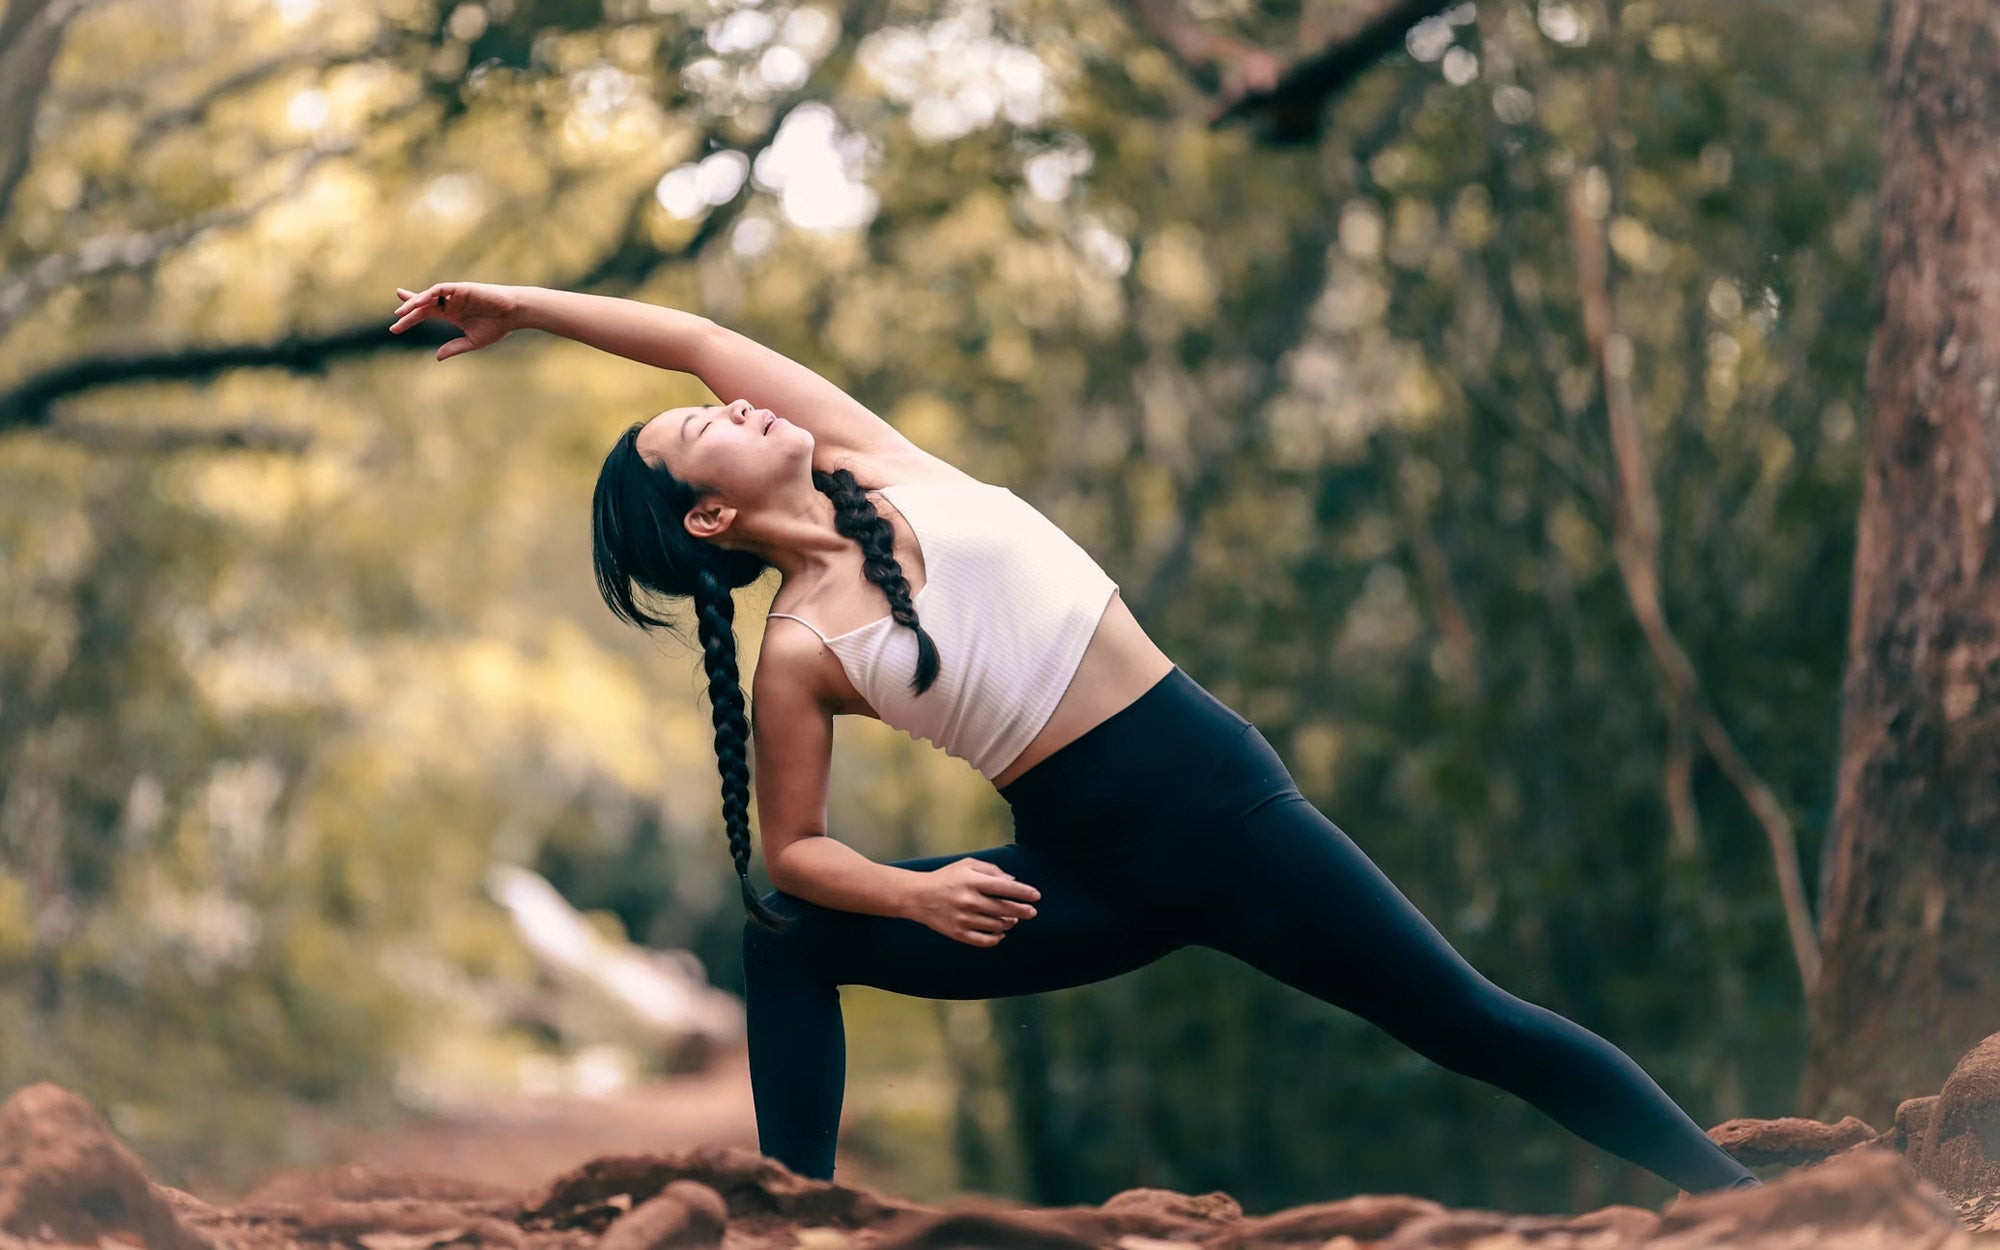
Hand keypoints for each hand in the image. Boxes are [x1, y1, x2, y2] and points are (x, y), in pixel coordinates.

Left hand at [388, 281, 524, 360]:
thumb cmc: (498, 326)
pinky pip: (440, 289)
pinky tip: (419, 302)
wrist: (514, 314)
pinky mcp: (461, 289)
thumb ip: (454, 347)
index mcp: (452, 313)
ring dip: (414, 303)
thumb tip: (437, 357)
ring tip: (402, 313)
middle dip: (408, 310)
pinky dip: (428, 294)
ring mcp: (454, 295)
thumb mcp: (472, 341)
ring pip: (428, 296)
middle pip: (423, 304)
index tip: (396, 324)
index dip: (410, 316)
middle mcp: (450, 302)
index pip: (425, 312)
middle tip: (395, 319)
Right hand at [903, 858, 1040, 946]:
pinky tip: (1001, 933)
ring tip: (1013, 919)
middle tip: (1032, 912)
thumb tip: (1013, 881)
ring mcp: (963, 918)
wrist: (917, 896)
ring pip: (996, 925)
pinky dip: (996, 938)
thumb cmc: (946, 877)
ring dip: (1009, 923)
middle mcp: (969, 900)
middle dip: (1023, 911)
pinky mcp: (957, 933)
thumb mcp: (967, 864)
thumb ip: (991, 870)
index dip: (1024, 892)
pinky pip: (984, 940)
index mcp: (972, 881)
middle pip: (1005, 909)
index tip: (1036, 896)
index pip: (1005, 888)